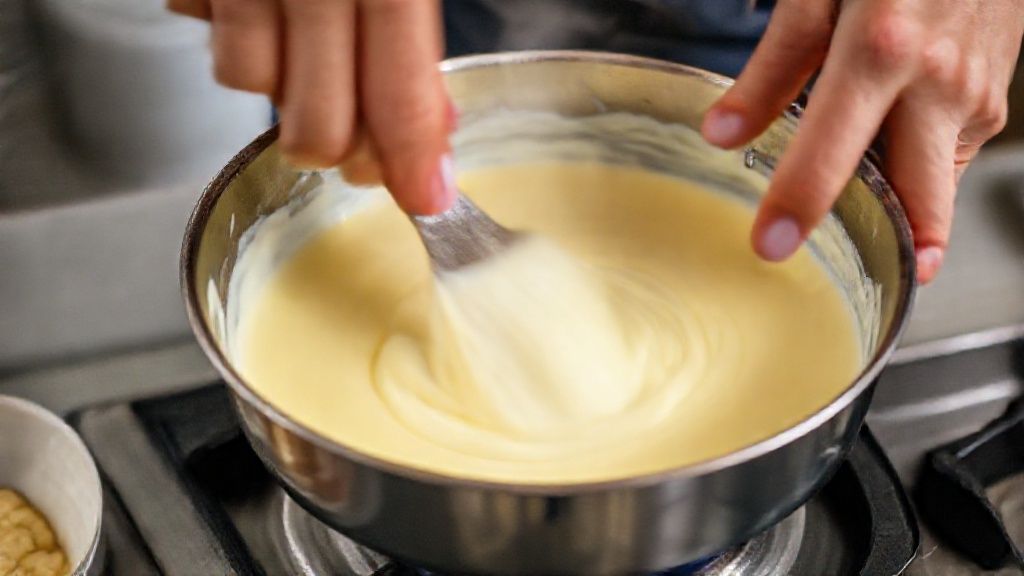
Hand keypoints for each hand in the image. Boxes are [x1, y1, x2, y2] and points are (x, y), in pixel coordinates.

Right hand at [167, 0, 456, 214]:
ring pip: (251, 85)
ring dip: (282, 90)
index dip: (410, 157)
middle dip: (341, 149)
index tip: (424, 198)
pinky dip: (239, 43)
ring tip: (306, 50)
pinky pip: (207, 35)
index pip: (398, 92)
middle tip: (358, 137)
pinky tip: (266, 18)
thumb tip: (435, 133)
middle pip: (319, 124)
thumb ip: (414, 42)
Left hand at [701, 0, 1023, 282]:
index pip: (834, 147)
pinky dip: (916, 169)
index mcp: (882, 49)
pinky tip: (888, 155)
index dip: (800, 201)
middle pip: (918, 199)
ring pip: (936, 184)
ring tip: (859, 219)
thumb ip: (773, 66)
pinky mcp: (991, 100)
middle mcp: (937, 81)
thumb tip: (724, 133)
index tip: (771, 246)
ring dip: (901, 210)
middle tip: (853, 279)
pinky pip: (948, 156)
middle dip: (891, 249)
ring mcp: (973, 94)